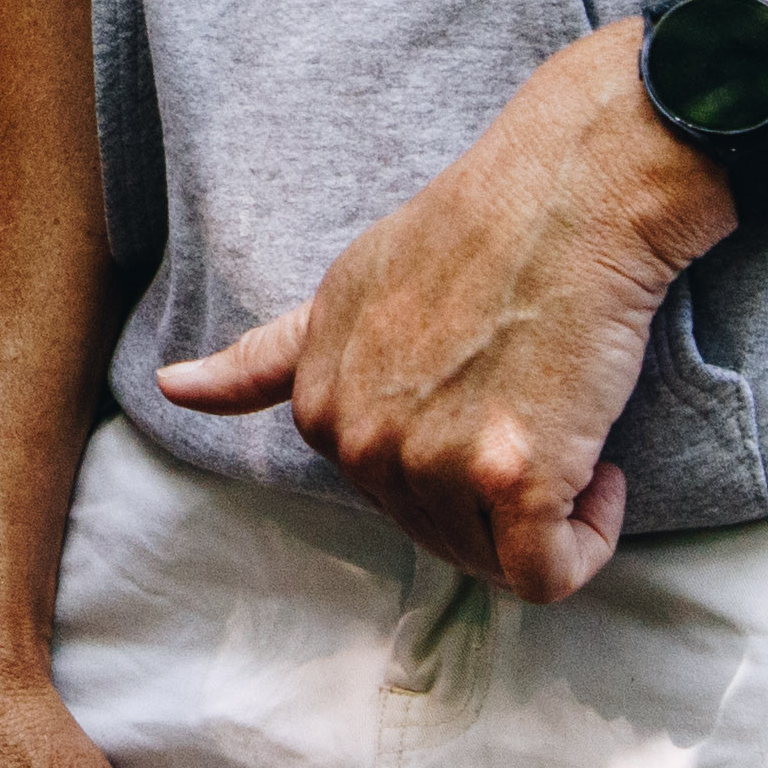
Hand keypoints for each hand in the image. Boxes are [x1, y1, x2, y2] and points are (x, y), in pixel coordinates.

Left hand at [157, 32, 728, 603]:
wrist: (564, 194)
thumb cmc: (471, 233)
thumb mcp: (341, 291)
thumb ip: (267, 358)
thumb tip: (170, 389)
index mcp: (321, 407)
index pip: (387, 495)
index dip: (449, 461)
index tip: (489, 399)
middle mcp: (362, 441)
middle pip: (441, 535)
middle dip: (495, 496)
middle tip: (533, 407)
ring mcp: (432, 462)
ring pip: (496, 559)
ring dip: (547, 514)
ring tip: (563, 420)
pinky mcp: (513, 478)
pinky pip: (549, 574)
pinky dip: (586, 541)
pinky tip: (597, 473)